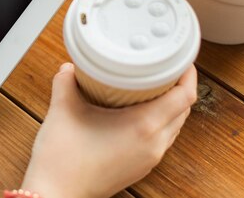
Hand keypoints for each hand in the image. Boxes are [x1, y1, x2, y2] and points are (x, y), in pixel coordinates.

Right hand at [21, 63, 196, 197]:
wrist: (56, 193)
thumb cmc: (63, 159)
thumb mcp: (62, 109)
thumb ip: (66, 81)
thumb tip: (69, 67)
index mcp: (143, 126)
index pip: (185, 96)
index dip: (188, 74)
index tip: (180, 59)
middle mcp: (153, 144)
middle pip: (183, 110)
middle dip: (178, 86)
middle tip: (163, 67)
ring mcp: (149, 158)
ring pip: (174, 125)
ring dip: (169, 105)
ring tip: (151, 86)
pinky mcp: (140, 166)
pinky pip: (161, 138)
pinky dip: (158, 121)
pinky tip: (136, 111)